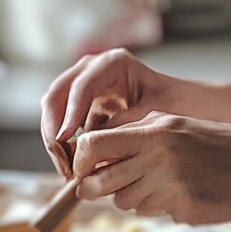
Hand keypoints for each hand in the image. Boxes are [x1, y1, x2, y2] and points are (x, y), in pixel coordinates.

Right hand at [40, 49, 181, 177]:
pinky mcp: (80, 104)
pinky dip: (63, 144)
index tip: (66, 139)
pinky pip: (62, 122)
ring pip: (53, 109)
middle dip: (54, 129)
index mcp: (113, 63)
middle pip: (57, 94)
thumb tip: (92, 141)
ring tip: (66, 168)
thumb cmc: (171, 104)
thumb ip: (124, 124)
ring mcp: (83, 84)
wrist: (177, 106)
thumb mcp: (152, 113)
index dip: (71, 113)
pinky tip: (71, 166)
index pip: (82, 86)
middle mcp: (92, 69)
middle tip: (62, 160)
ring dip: (54, 140)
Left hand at [70, 112, 230, 224]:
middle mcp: (159, 154)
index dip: (80, 162)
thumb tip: (94, 155)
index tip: (83, 169)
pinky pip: (154, 213)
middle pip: (99, 181)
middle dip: (94, 189)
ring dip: (135, 198)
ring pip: (125, 202)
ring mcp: (171, 183)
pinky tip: (188, 194)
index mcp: (156, 128)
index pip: (93, 144)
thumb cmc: (222, 146)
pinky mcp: (182, 208)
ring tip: (164, 185)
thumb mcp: (180, 127)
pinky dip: (163, 207)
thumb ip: (140, 137)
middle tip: (102, 189)